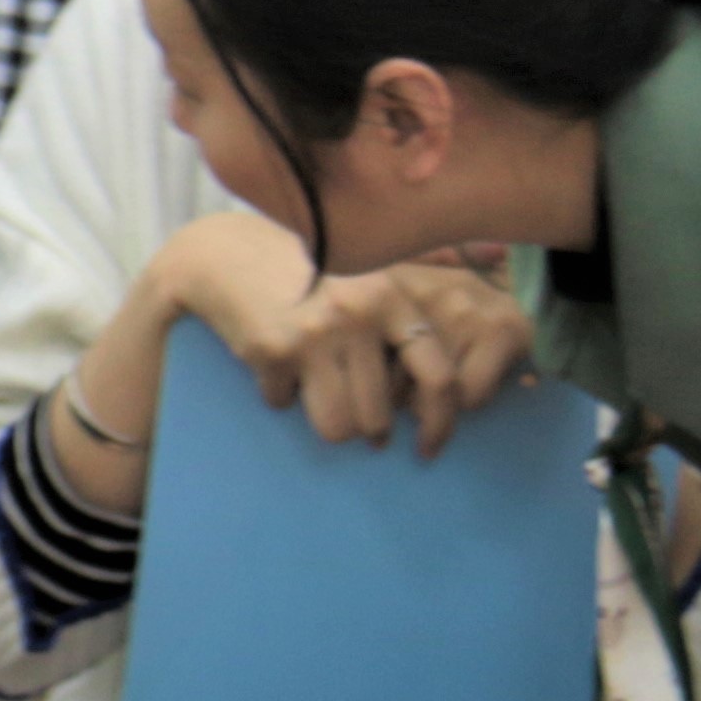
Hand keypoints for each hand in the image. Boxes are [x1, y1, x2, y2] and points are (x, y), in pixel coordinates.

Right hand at [153, 212, 530, 456]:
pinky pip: (286, 405)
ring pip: (337, 426)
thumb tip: (474, 316)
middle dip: (368, 429)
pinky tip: (276, 367)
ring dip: (329, 424)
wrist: (226, 253)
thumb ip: (412, 299)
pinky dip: (280, 396)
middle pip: (379, 417)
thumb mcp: (365, 276)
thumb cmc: (306, 273)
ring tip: (320, 400)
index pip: (437, 375)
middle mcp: (357, 315)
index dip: (440, 421)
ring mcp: (313, 334)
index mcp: (390, 298)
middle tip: (360, 422)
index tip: (430, 446)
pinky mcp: (271, 351)